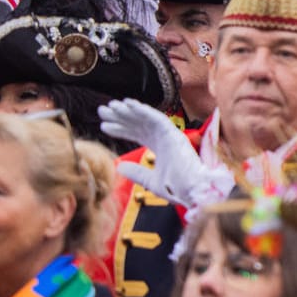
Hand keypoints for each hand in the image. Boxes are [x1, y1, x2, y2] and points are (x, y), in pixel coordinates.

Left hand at [101, 99, 233, 208]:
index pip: (139, 134)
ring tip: (111, 106)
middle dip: (121, 117)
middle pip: (140, 124)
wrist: (194, 192)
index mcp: (162, 148)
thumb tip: (120, 166)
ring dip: (128, 111)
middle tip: (102, 111)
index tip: (104, 127)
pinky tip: (128, 104)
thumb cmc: (177, 189)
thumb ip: (136, 173)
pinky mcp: (174, 133)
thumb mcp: (151, 181)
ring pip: (146, 118)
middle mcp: (165, 139)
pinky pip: (156, 118)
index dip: (121, 129)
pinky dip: (142, 110)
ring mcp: (170, 135)